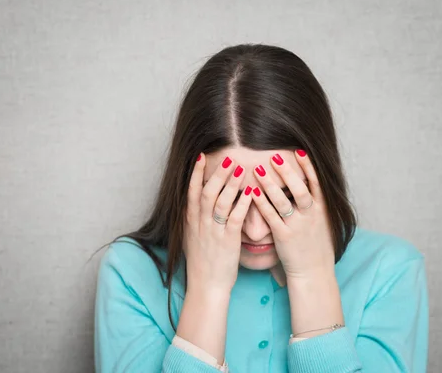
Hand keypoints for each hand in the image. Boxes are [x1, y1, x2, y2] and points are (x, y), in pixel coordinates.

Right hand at [183, 153, 252, 294]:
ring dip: (230, 184)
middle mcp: (200, 224)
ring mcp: (213, 232)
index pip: (191, 191)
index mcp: (190, 221)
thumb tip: (195, 204)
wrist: (206, 285)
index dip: (195, 173)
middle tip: (227, 158)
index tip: (200, 156)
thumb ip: (194, 220)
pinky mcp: (227, 241)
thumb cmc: (202, 262)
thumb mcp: (191, 238)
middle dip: (217, 174)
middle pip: (207, 192)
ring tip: (240, 168)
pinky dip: (242, 204)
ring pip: (220, 202)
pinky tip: (251, 192)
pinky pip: (235, 218)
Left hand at [250, 150, 334, 278]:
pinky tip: (252, 192)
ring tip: (258, 169)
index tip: (299, 150)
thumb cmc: (315, 244)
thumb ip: (314, 203)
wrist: (314, 271)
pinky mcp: (284, 236)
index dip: (308, 166)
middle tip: (274, 155)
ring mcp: (297, 226)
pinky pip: (271, 216)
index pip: (315, 183)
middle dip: (286, 171)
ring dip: (270, 184)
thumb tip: (308, 182)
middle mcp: (311, 215)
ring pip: (283, 201)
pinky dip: (261, 203)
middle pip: (299, 188)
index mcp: (321, 209)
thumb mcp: (321, 221)